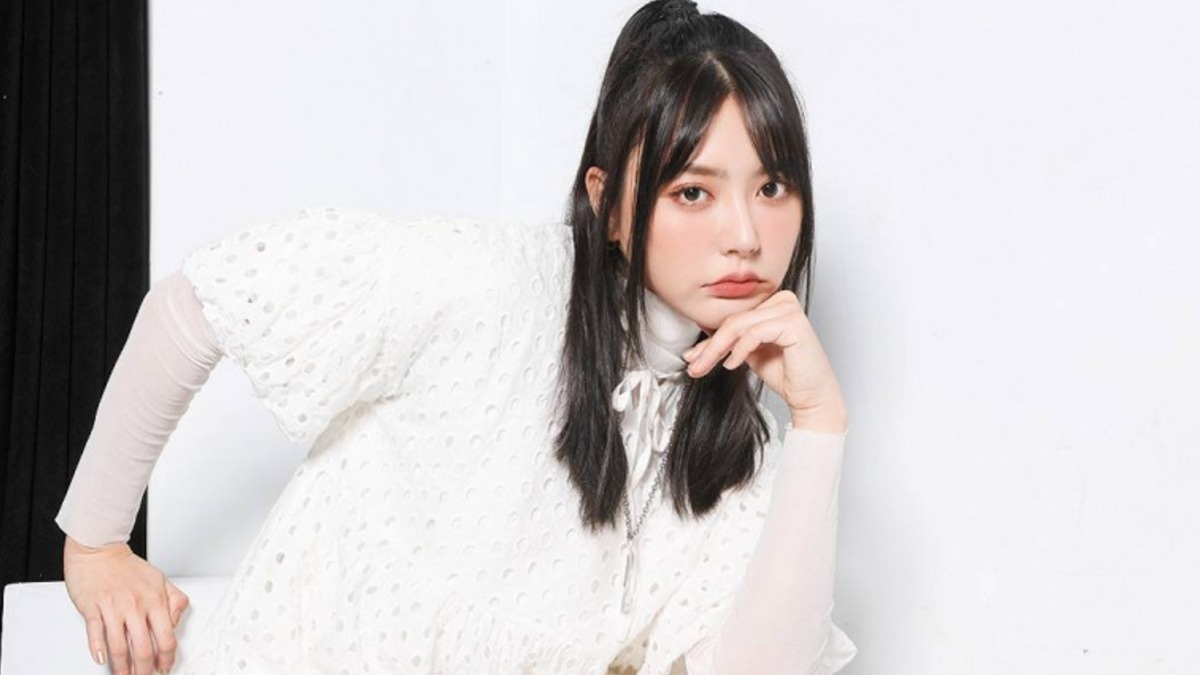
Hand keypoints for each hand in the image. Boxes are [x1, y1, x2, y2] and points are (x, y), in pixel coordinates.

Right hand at [62, 535, 189, 674]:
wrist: (99, 549)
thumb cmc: (126, 567)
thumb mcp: (160, 579)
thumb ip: (173, 600)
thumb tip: (175, 622)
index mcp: (155, 600)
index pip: (166, 637)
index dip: (167, 658)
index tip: (164, 667)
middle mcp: (136, 605)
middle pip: (144, 647)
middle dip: (144, 669)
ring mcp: (114, 607)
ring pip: (120, 646)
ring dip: (122, 667)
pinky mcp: (93, 607)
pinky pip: (96, 633)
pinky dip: (99, 649)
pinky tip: (102, 660)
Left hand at [681, 290, 847, 432]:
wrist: (810, 396)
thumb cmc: (785, 374)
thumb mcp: (748, 353)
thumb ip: (728, 342)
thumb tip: (697, 344)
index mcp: (772, 302)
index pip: (734, 316)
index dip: (710, 338)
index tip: (692, 357)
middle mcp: (783, 300)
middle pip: (734, 320)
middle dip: (710, 346)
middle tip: (693, 365)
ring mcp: (790, 310)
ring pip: (740, 325)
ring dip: (717, 349)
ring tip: (706, 367)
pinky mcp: (794, 323)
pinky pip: (754, 332)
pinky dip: (739, 350)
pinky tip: (732, 365)